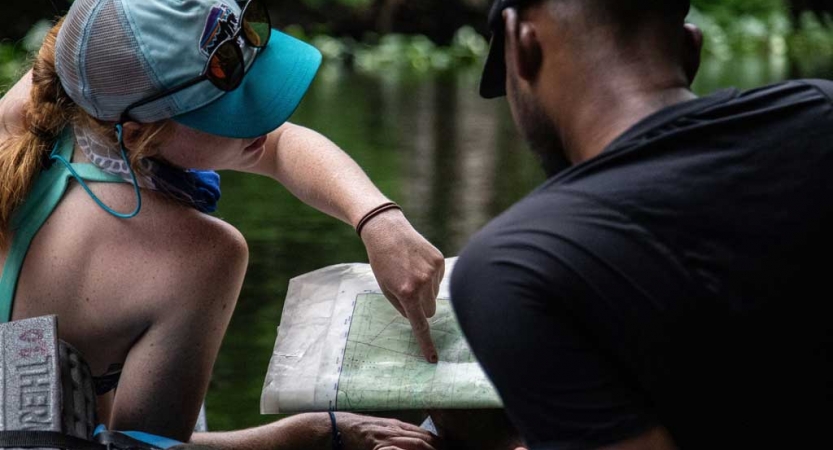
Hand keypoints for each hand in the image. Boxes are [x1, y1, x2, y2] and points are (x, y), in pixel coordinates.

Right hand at [337, 412, 441, 449]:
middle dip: (438, 448)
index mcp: (397, 426)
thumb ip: (398, 433)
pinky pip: (397, 449)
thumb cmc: (360, 430)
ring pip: (416, 443)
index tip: (449, 448)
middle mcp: (395, 430)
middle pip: (424, 439)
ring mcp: (388, 438)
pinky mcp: (379, 446)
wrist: (339, 427)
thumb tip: (415, 441)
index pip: (425, 434)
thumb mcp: (383, 429)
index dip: (439, 442)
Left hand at [360, 208, 444, 362]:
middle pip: (430, 311)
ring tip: (410, 272)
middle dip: (421, 307)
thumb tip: (418, 317)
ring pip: (434, 295)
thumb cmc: (382, 262)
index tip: (433, 359)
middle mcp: (423, 283)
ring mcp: (433, 271)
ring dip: (425, 290)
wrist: (387, 231)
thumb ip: (402, 307)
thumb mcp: (385, 288)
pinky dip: (430, 277)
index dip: (426, 343)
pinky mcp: (439, 261)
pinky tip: (417, 264)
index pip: (420, 324)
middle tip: (408, 293)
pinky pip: (439, 279)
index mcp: (407, 292)